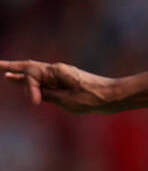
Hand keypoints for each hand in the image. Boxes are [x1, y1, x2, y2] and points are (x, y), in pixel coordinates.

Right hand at [1, 59, 116, 111]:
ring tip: (6, 71)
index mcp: (56, 71)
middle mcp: (57, 69)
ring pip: (36, 71)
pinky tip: (28, 79)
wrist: (113, 96)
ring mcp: (62, 74)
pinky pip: (45, 78)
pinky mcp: (67, 81)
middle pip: (29, 67)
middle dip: (13, 68)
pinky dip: (33, 78)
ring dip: (20, 71)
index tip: (36, 103)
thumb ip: (48, 94)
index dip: (29, 89)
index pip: (32, 76)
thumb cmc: (92, 98)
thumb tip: (33, 91)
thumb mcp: (67, 100)